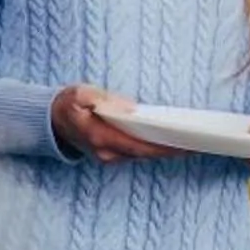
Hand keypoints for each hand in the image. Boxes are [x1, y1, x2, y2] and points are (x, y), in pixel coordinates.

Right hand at [51, 84, 179, 164]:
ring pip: (143, 155)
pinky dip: (155, 149)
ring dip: (166, 151)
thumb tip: (131, 109)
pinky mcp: (112, 155)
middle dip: (172, 151)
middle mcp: (106, 152)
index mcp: (99, 137)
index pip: (138, 145)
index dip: (163, 147)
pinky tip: (171, 142)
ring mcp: (108, 156)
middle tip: (198, 144)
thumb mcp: (80, 93)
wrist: (51, 120)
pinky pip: (138, 153)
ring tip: (191, 143)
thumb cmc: (68, 104)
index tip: (185, 145)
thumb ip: (104, 99)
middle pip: (146, 154)